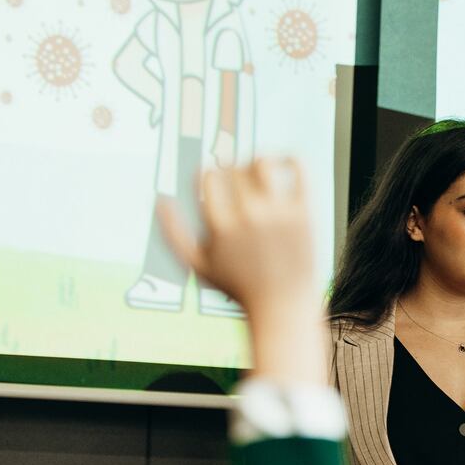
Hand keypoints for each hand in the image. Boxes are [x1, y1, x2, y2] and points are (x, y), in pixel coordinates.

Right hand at [156, 159, 324, 385]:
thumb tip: (159, 199)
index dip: (208, 174)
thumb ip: (172, 233)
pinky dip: (289, 158)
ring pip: (263, 161)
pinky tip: (283, 165)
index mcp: (220, 226)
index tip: (215, 184)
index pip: (208, 176)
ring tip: (256, 170)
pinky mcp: (304, 212)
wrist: (283, 307)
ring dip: (256, 159)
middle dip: (231, 169)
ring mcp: (279, 213)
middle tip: (237, 181)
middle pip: (234, 167)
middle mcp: (249, 216)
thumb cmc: (238, 288)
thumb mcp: (198, 266)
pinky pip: (298, 169)